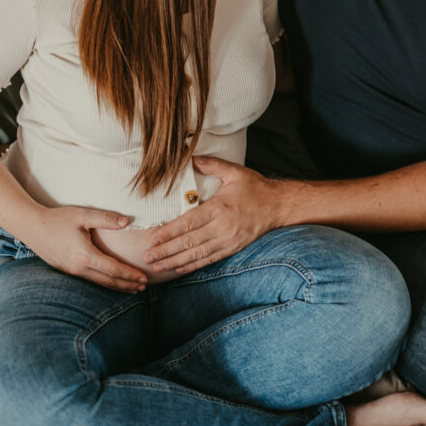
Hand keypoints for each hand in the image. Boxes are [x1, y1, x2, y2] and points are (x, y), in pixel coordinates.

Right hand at [24, 206, 147, 291]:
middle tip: (143, 287)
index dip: (130, 275)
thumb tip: (127, 222)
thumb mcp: (83, 215)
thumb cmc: (58, 219)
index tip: (144, 277)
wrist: (32, 227)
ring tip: (131, 288)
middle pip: (108, 281)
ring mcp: (71, 272)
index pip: (113, 270)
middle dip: (127, 285)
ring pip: (98, 283)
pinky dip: (104, 283)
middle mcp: (78, 268)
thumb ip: (106, 218)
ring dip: (116, 287)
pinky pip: (89, 281)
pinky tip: (110, 282)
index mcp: (85, 255)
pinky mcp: (66, 271)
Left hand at [144, 157, 278, 275]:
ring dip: (175, 261)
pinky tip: (178, 268)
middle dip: (166, 250)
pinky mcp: (232, 249)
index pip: (189, 223)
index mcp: (219, 208)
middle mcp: (222, 227)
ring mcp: (228, 240)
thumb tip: (190, 158)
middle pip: (189, 242)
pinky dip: (192, 265)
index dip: (169, 232)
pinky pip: (209, 259)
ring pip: (197, 254)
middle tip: (147, 257)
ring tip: (157, 266)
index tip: (152, 239)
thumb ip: (211, 165)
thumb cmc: (255, 187)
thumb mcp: (234, 172)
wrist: (278, 206)